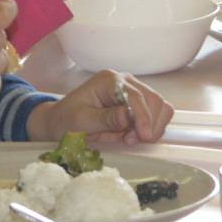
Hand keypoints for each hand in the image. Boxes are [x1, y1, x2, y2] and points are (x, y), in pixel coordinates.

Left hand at [26, 70, 173, 143]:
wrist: (62, 122)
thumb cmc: (67, 119)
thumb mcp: (82, 121)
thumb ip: (106, 118)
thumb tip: (128, 116)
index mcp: (109, 80)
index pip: (135, 96)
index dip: (143, 117)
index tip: (144, 136)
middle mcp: (124, 81)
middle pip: (153, 100)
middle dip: (148, 124)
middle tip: (131, 140)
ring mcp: (132, 91)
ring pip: (159, 107)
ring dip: (150, 127)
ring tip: (130, 138)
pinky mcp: (136, 103)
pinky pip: (155, 115)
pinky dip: (149, 128)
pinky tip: (132, 135)